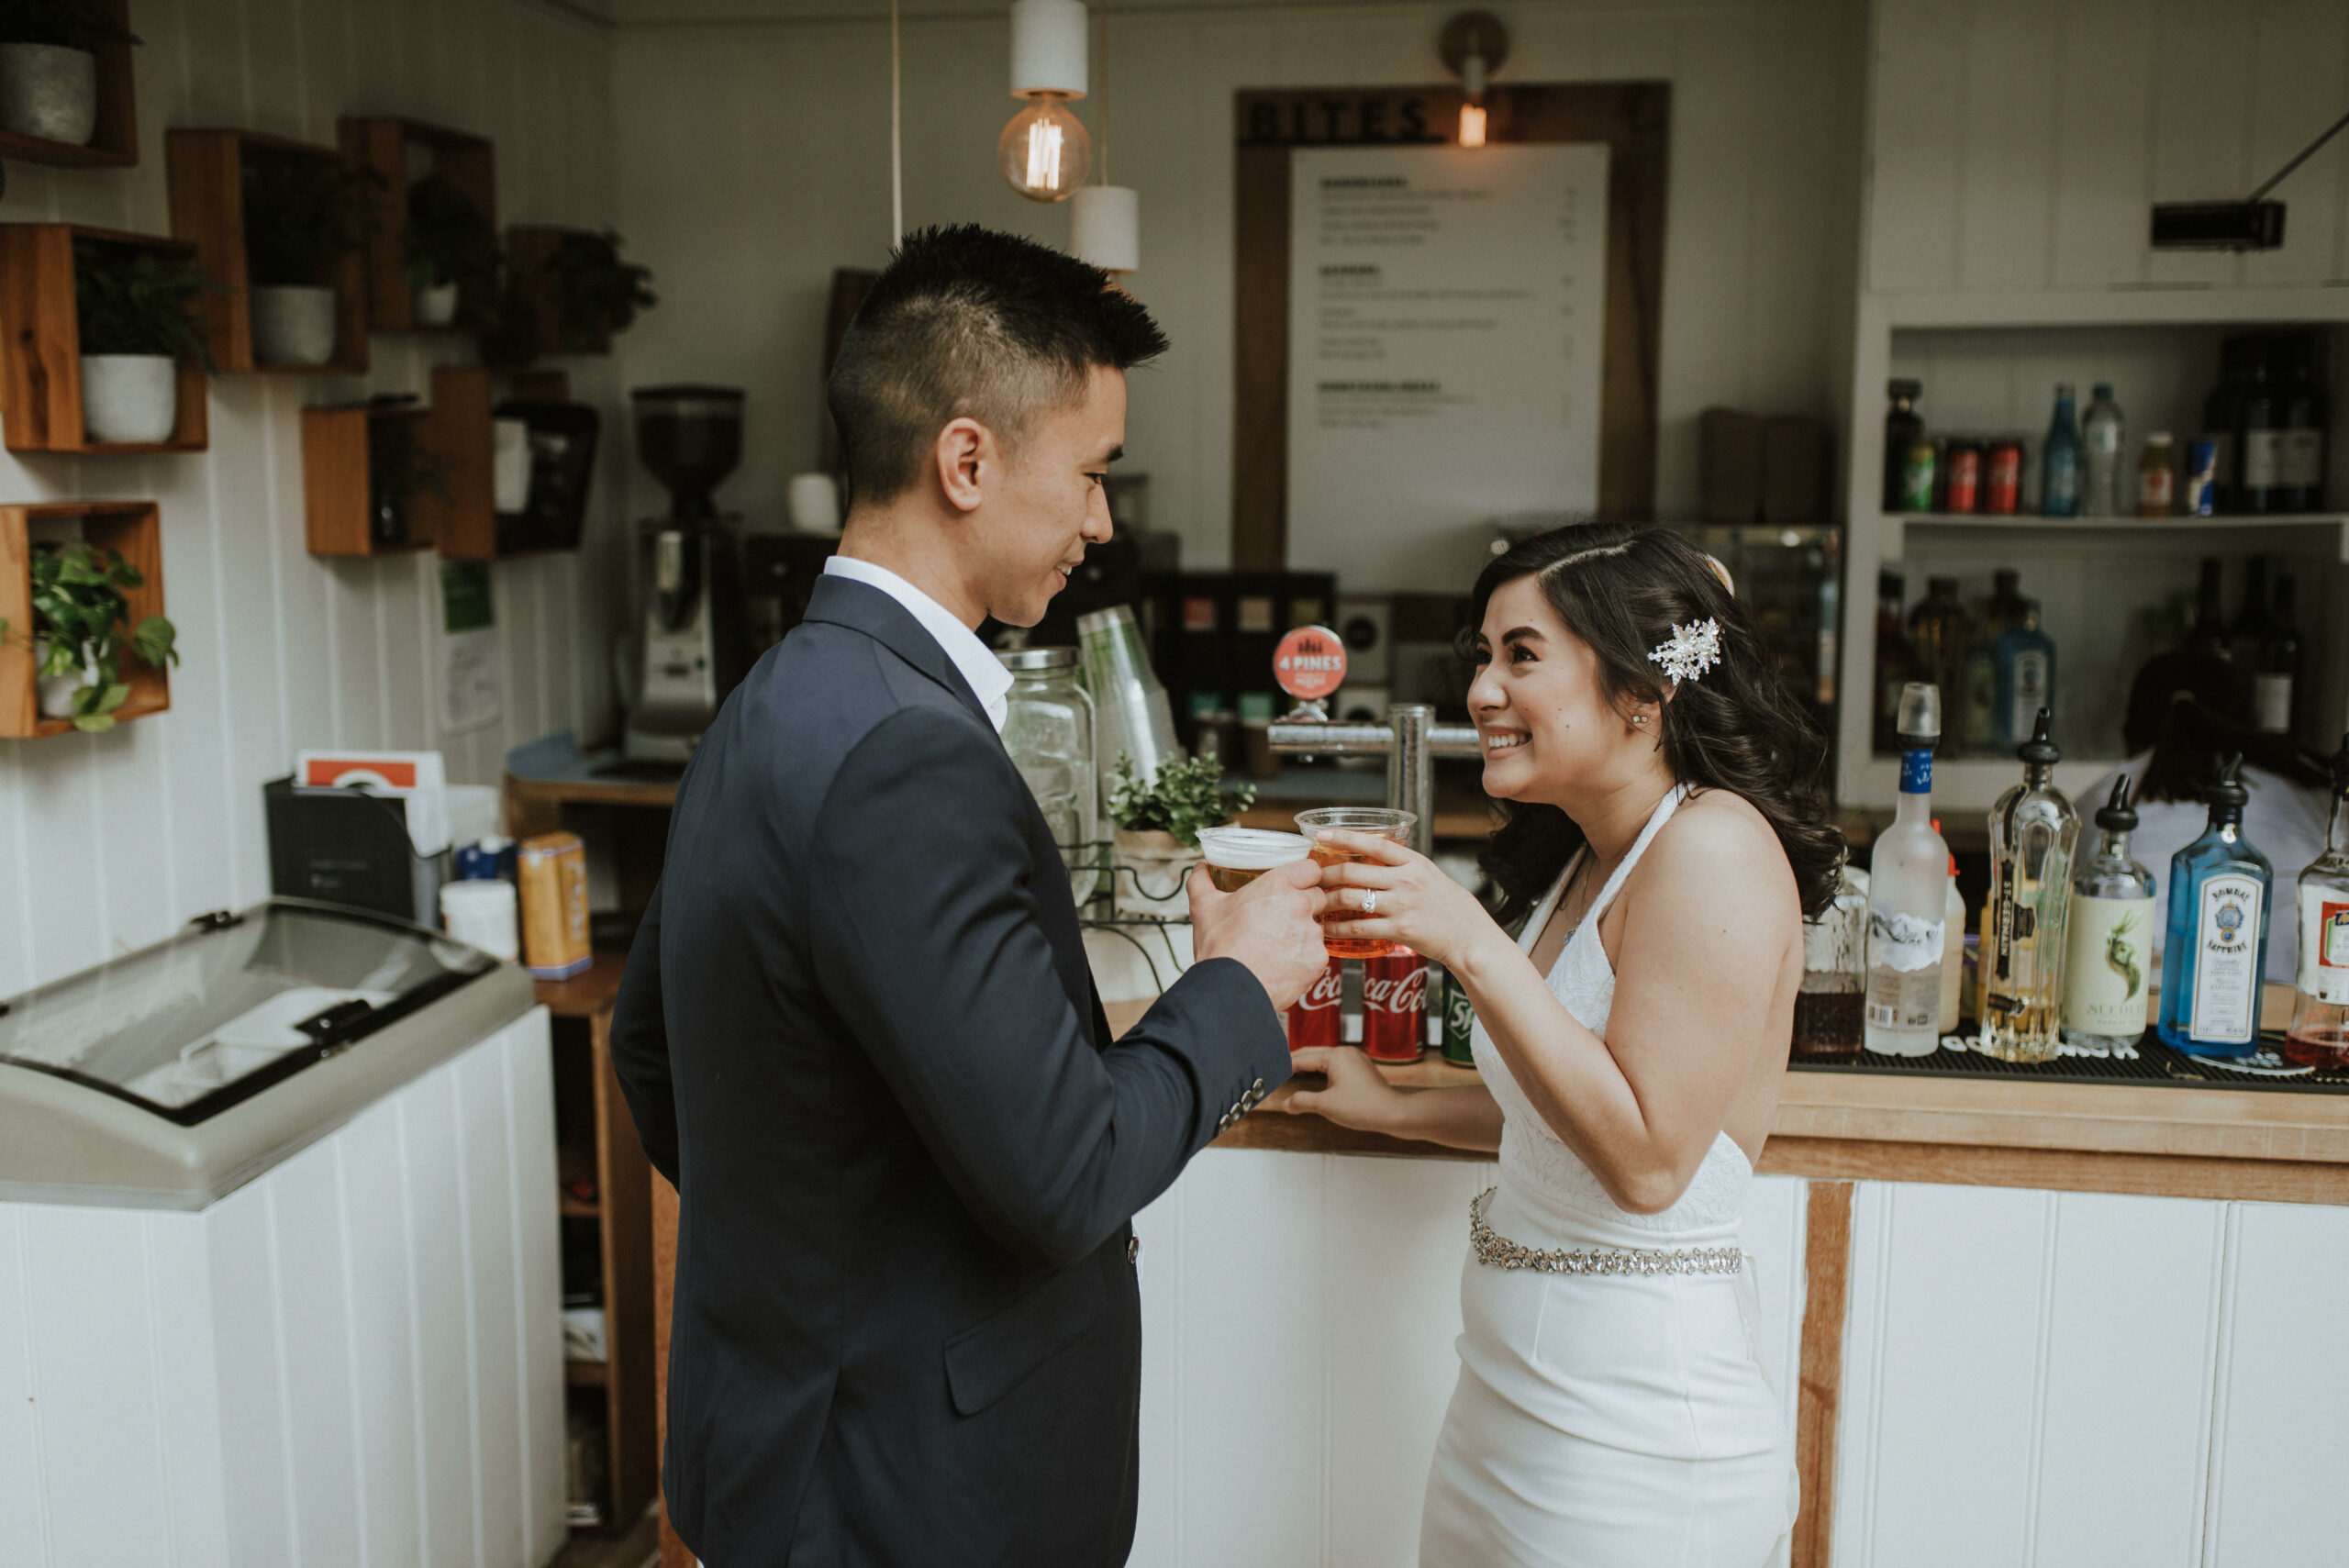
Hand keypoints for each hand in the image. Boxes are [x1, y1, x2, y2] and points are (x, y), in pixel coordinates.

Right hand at [1189, 859, 1329, 1011]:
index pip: (1311, 869)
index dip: (1305, 877)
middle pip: (1318, 897)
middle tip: (1282, 919)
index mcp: (1277, 886)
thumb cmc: (1220, 949)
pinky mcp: (1318, 959)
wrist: (1231, 989)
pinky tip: (1283, 965)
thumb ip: (1202, 881)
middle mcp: (1299, 905)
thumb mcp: (1204, 908)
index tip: (1296, 886)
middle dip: (1305, 906)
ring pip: (1317, 928)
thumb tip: (1200, 869)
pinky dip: (1304, 959)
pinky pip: (1317, 954)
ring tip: (1278, 947)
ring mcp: (1311, 933)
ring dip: (1303, 934)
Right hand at [1283, 1046, 1404, 1131]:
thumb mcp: (1326, 1106)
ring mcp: (1356, 1060)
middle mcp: (1346, 1053)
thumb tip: (1286, 1103)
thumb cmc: (1364, 1107)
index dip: (1285, 1065)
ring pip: (1325, 1059)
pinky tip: (1318, 1080)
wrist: (1394, 1113)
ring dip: (1309, 1065)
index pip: (1302, 1058)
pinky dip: (1323, 1071)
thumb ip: (1302, 1101)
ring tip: (1293, 1072)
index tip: (1272, 1070)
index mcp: (1335, 1056)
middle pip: (1313, 1053)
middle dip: (1295, 1061)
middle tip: (1278, 1069)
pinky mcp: (1362, 1069)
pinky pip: (1336, 1065)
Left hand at [1310, 830, 1495, 970]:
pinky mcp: (1400, 930)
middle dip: (1325, 875)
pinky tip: (1327, 929)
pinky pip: (1359, 927)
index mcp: (1415, 862)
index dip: (1344, 837)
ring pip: (1351, 899)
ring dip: (1327, 902)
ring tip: (1314, 904)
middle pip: (1353, 872)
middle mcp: (1407, 880)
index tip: (1321, 834)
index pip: (1374, 844)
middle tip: (1311, 879)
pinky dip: (1338, 928)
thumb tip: (1371, 858)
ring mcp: (1403, 905)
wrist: (1470, 937)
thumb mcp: (1430, 875)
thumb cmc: (1449, 906)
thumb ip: (1402, 866)